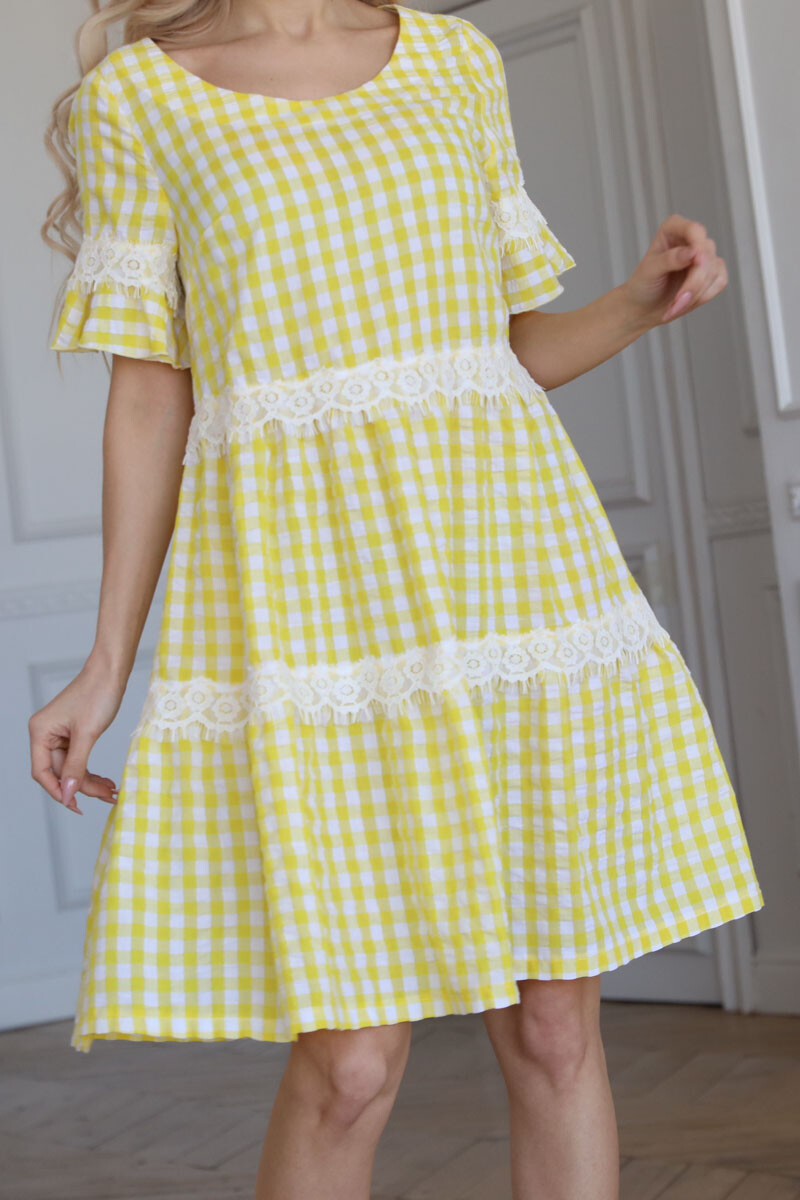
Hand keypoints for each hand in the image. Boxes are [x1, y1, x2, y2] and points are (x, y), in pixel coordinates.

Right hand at [28, 658, 125, 814]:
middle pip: (60, 772)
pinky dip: (92, 770)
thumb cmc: (97, 694)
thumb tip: (67, 794)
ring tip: (111, 792)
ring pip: (71, 768)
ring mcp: (59, 734)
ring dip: (90, 781)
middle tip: (108, 796)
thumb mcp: (87, 734)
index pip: (42, 772)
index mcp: (40, 733)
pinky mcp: (73, 733)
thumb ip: (76, 766)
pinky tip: (106, 780)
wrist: (111, 671)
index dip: (58, 791)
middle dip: (83, 786)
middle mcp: (45, 734)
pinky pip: (78, 758)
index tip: (76, 805)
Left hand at [622, 213, 728, 329]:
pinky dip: (703, 297)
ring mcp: (704, 255)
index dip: (697, 247)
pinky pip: (720, 282)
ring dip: (695, 294)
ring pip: (714, 271)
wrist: (644, 307)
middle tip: (677, 302)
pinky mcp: (713, 272)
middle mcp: (692, 237)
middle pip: (706, 255)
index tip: (695, 263)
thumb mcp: (649, 272)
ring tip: (675, 306)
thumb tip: (692, 252)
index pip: (694, 230)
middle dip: (694, 282)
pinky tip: (685, 303)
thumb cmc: (642, 286)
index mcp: (673, 228)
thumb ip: (669, 259)